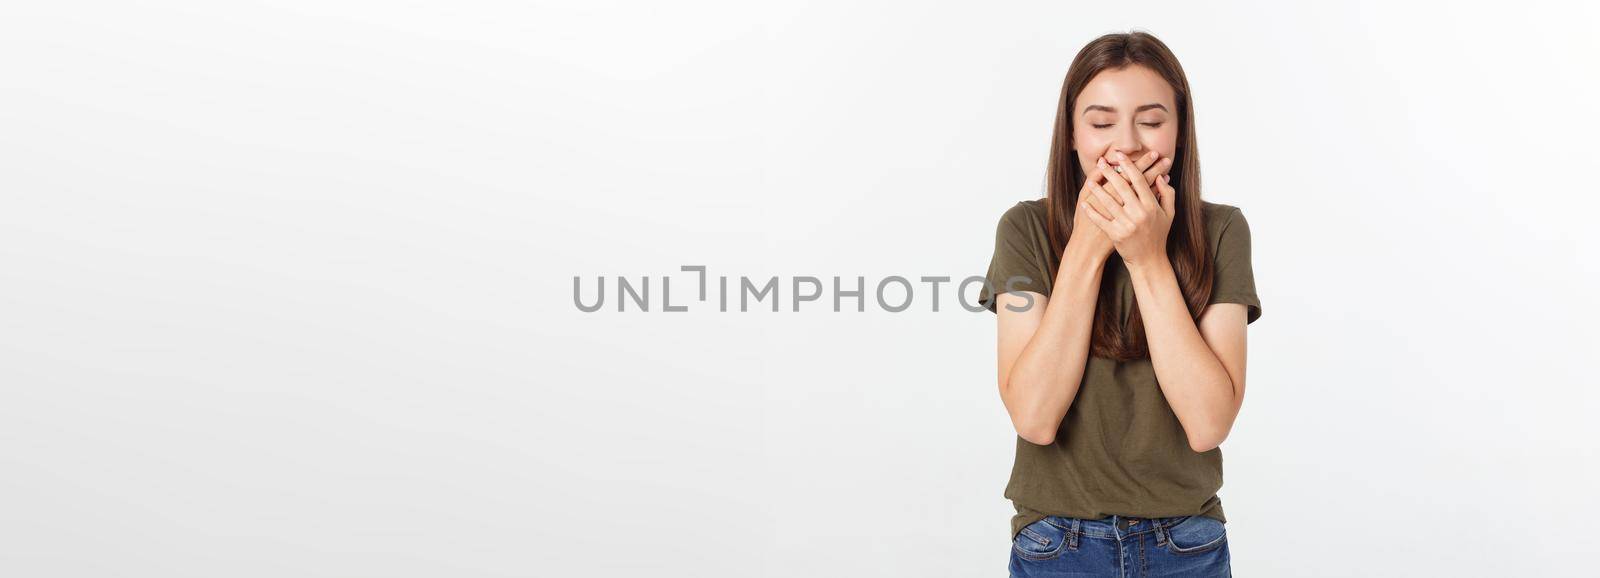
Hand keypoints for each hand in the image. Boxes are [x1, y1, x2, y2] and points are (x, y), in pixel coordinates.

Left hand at [1082, 150, 1175, 269]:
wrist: (1149, 260)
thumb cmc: (1158, 235)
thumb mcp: (1169, 214)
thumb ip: (1167, 194)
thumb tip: (1161, 177)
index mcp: (1152, 206)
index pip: (1139, 181)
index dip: (1129, 166)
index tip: (1120, 155)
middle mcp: (1139, 214)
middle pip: (1122, 187)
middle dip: (1111, 171)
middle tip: (1102, 161)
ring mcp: (1127, 224)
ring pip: (1109, 202)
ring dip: (1098, 189)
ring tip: (1090, 178)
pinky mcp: (1116, 234)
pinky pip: (1101, 220)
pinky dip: (1091, 211)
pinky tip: (1083, 203)